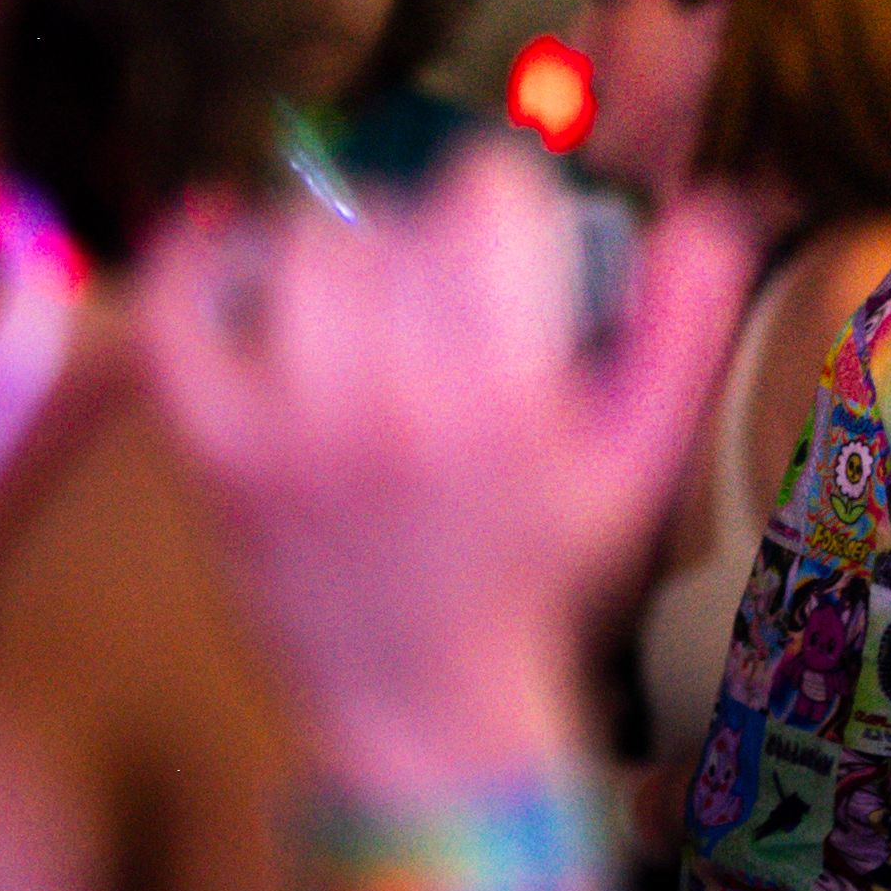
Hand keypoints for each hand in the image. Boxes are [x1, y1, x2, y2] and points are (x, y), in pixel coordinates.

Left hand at [142, 143, 763, 777]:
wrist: (420, 696)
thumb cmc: (533, 569)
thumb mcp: (637, 463)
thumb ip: (683, 332)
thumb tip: (711, 214)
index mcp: (506, 396)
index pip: (485, 199)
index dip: (499, 193)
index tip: (502, 226)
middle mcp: (396, 405)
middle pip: (391, 223)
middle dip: (418, 229)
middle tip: (430, 274)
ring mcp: (293, 432)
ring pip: (298, 253)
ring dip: (327, 245)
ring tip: (352, 281)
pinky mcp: (215, 458)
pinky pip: (179, 320)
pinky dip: (193, 266)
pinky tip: (227, 246)